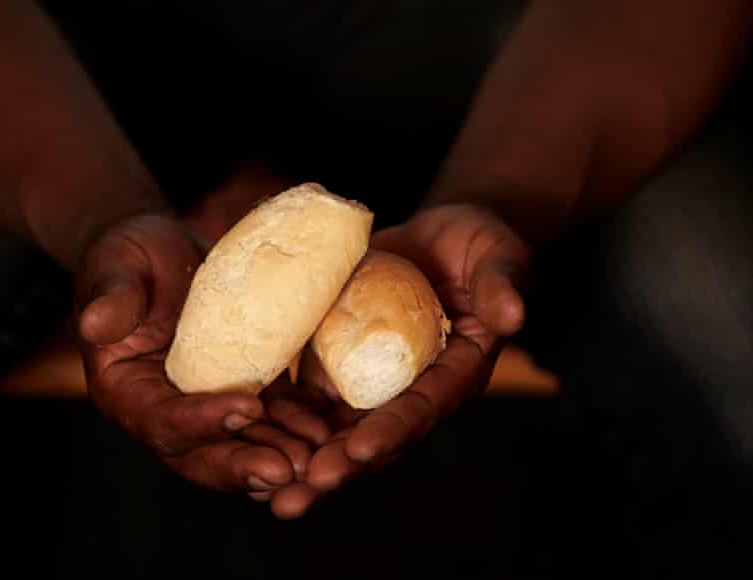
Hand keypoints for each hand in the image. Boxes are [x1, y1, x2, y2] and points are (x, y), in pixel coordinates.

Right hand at [75, 213, 318, 492]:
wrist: (165, 251)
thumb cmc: (131, 256)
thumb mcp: (116, 265)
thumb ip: (110, 297)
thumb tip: (93, 324)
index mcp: (126, 390)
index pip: (161, 419)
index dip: (200, 420)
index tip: (244, 408)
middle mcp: (166, 410)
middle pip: (202, 452)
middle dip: (243, 464)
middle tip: (286, 470)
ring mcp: (207, 405)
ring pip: (241, 444)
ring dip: (277, 454)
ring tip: (314, 460)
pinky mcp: (243, 390)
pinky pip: (270, 418)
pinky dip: (296, 427)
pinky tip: (326, 431)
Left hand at [268, 204, 532, 517]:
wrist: (436, 237)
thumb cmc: (476, 244)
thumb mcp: (497, 255)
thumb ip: (500, 285)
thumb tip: (513, 317)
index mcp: (455, 373)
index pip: (422, 409)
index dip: (390, 432)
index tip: (356, 452)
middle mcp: (411, 388)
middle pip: (371, 435)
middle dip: (334, 467)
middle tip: (294, 496)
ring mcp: (371, 380)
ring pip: (333, 427)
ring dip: (299, 458)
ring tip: (263, 488)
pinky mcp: (338, 362)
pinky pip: (307, 395)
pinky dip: (280, 417)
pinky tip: (243, 434)